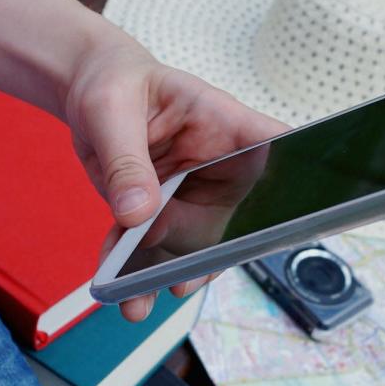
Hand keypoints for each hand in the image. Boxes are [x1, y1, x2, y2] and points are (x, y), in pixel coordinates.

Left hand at [65, 39, 286, 320]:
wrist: (85, 89)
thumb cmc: (113, 80)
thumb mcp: (113, 110)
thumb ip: (127, 161)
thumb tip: (137, 214)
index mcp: (226, 127)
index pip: (278, 152)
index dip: (299, 186)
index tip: (293, 224)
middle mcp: (217, 167)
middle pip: (237, 219)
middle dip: (212, 257)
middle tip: (184, 283)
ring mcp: (189, 193)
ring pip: (190, 245)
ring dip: (164, 275)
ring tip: (137, 304)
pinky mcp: (158, 210)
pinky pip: (147, 247)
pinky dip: (126, 266)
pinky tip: (109, 282)